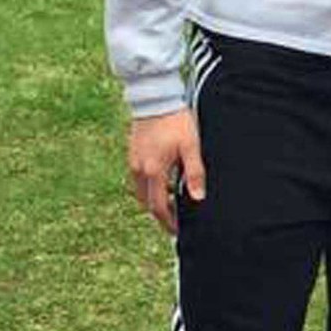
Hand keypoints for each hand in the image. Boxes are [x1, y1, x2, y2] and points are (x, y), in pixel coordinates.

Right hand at [127, 109, 205, 235]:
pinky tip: (164, 182)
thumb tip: (197, 198)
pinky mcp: (132, 153)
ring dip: (154, 200)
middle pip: (147, 202)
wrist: (155, 99)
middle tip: (174, 222)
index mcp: (153, 171)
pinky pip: (139, 179)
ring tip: (172, 203)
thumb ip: (195, 173)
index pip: (158, 206)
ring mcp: (133, 161)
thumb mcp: (191, 147)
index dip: (167, 221)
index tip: (176, 231)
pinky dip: (149, 187)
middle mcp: (139, 169)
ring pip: (141, 191)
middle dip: (160, 214)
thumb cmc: (176, 122)